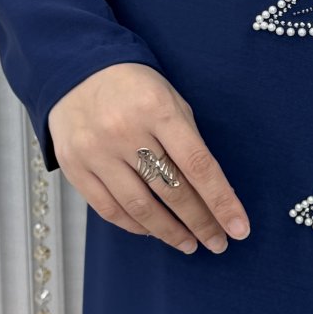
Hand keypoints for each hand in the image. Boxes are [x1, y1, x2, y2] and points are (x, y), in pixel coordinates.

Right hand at [47, 62, 250, 256]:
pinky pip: (108, 208)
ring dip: (169, 231)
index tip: (238, 228)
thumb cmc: (135, 88)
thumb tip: (212, 193)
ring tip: (189, 244)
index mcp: (158, 110)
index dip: (221, 201)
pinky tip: (153, 231)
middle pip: (172, 190)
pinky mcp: (73, 165)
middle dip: (200, 222)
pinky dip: (134, 225)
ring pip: (140, 206)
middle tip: (218, 242)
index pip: (198, 165)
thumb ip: (188, 142)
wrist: (77, 69)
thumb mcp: (170, 100)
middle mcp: (125, 131)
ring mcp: (96, 151)